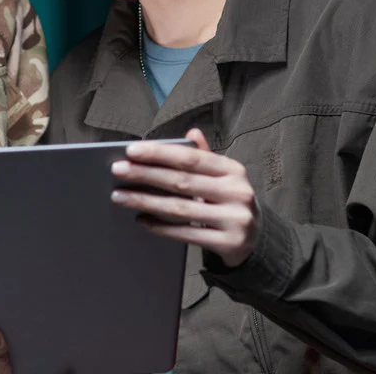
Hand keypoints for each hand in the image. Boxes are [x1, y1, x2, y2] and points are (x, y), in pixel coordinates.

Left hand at [112, 128, 259, 267]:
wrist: (257, 240)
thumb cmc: (230, 202)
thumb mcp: (224, 177)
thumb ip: (206, 157)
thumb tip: (191, 132)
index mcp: (233, 170)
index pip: (191, 158)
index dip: (160, 153)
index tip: (131, 150)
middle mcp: (237, 192)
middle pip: (182, 181)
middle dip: (145, 175)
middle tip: (117, 170)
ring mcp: (235, 219)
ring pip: (180, 208)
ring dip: (146, 201)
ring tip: (120, 196)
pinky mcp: (228, 242)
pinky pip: (186, 233)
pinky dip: (160, 227)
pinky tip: (141, 220)